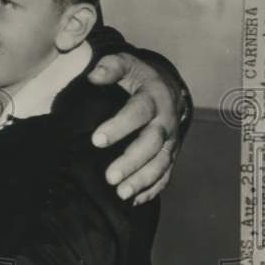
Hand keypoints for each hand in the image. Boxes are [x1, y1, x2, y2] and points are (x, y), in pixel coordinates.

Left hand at [88, 52, 185, 204]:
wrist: (167, 89)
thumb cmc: (137, 77)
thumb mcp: (125, 64)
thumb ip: (109, 67)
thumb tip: (94, 77)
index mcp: (153, 96)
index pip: (138, 112)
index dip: (119, 126)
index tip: (96, 140)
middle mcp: (166, 120)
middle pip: (152, 144)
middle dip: (132, 162)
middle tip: (109, 177)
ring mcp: (171, 141)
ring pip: (161, 163)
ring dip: (142, 180)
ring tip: (121, 194)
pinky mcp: (171, 155)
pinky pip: (166, 175)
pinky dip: (152, 189)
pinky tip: (135, 200)